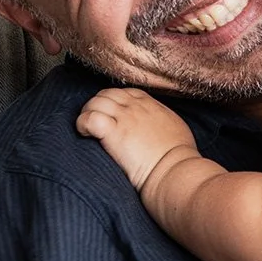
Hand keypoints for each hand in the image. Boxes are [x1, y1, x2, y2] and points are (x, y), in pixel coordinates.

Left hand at [77, 87, 200, 193]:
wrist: (174, 168)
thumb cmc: (179, 155)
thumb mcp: (176, 127)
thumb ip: (162, 119)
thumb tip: (157, 125)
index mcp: (150, 104)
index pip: (124, 92)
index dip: (113, 101)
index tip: (111, 115)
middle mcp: (136, 106)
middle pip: (107, 94)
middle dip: (97, 105)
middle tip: (95, 122)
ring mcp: (124, 117)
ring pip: (95, 102)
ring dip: (87, 113)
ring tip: (87, 130)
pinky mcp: (113, 132)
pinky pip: (89, 118)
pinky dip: (82, 124)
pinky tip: (85, 134)